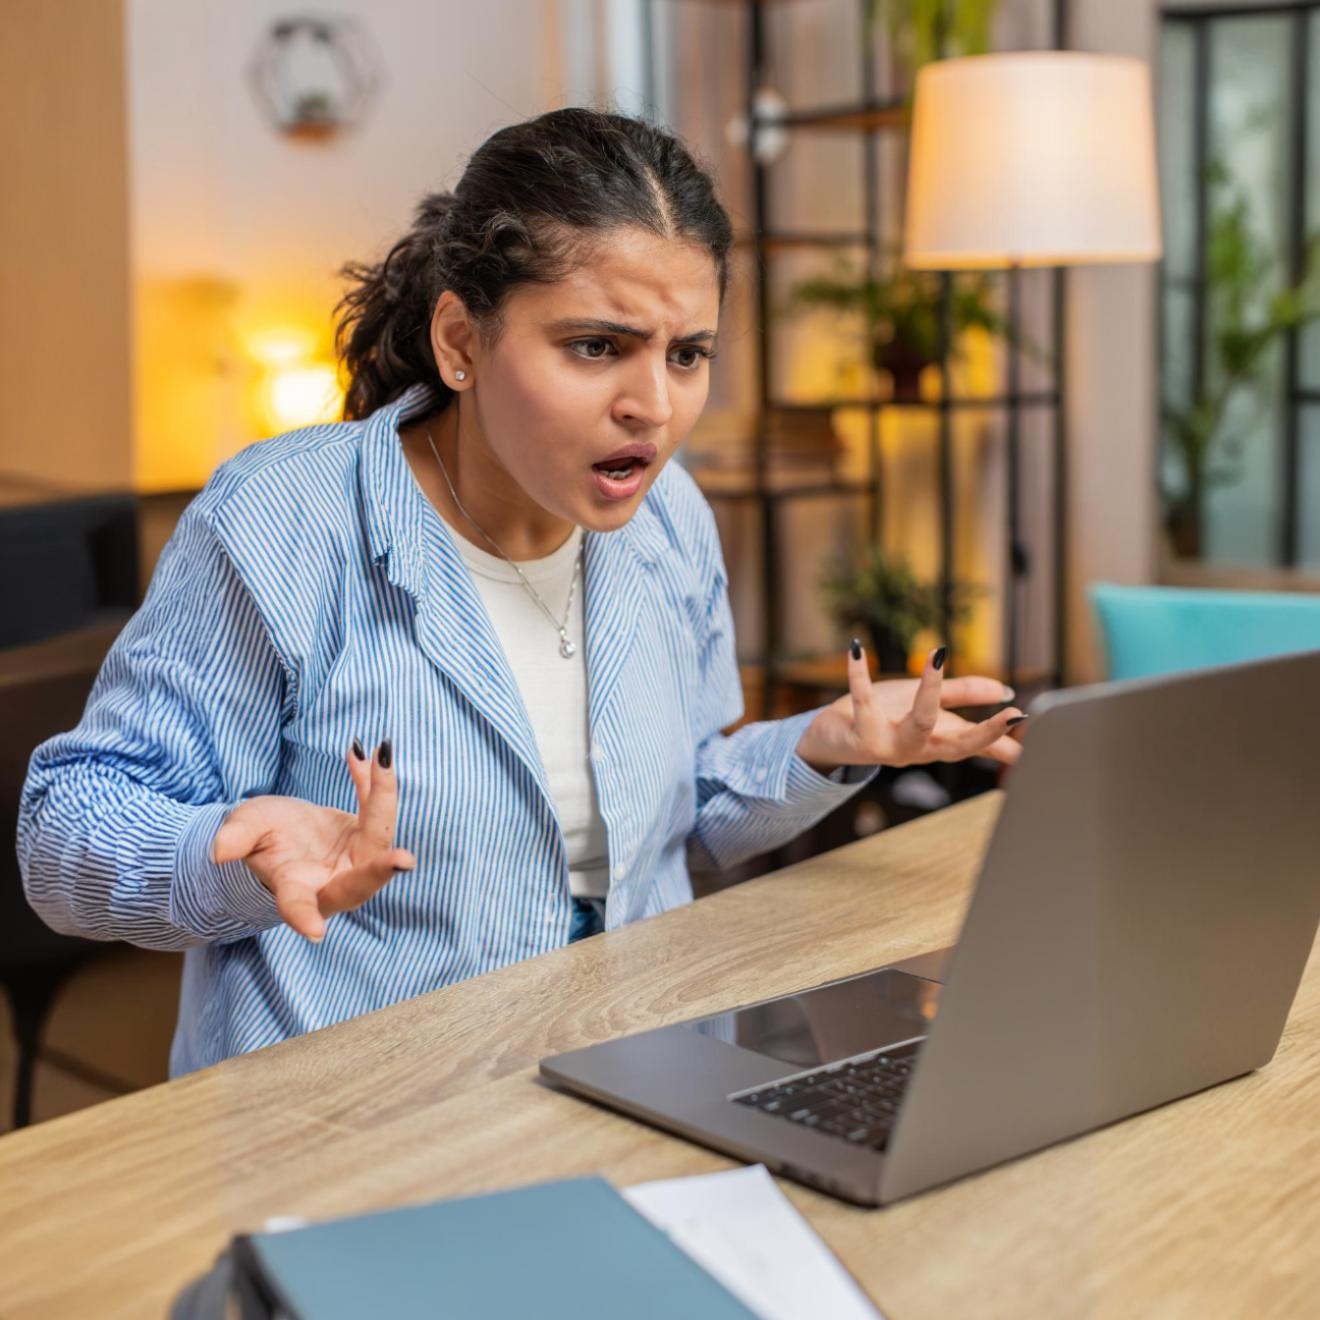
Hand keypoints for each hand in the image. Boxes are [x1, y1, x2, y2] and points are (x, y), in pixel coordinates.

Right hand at [211, 739, 414, 942]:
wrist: (280, 829)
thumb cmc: (258, 838)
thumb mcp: (244, 831)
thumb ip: (236, 839)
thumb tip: (219, 852)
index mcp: (296, 888)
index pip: (298, 906)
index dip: (304, 918)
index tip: (316, 932)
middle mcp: (333, 881)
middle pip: (360, 881)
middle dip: (381, 871)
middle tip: (403, 860)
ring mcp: (356, 859)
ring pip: (378, 834)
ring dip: (383, 796)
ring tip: (382, 757)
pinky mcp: (369, 835)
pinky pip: (375, 806)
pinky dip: (372, 780)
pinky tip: (360, 751)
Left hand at [794, 643, 1027, 773]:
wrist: (831, 740)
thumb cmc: (882, 719)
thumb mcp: (925, 706)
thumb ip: (962, 696)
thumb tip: (1004, 691)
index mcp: (936, 742)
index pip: (977, 746)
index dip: (1003, 740)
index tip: (1030, 724)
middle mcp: (916, 749)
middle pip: (957, 745)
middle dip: (986, 733)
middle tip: (1011, 715)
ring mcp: (888, 746)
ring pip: (918, 722)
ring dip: (930, 690)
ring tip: (939, 657)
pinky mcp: (859, 735)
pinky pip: (861, 701)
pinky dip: (858, 675)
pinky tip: (857, 648)